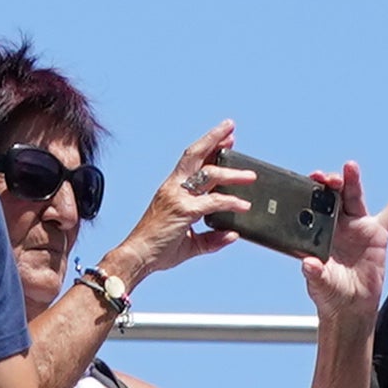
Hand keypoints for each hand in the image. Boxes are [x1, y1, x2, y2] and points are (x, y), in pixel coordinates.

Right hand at [114, 121, 260, 283]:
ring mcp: (178, 198)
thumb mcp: (190, 243)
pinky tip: (243, 205)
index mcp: (171, 189)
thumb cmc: (157, 249)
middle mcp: (173, 188)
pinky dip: (230, 202)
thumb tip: (233, 234)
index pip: (191, 160)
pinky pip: (213, 202)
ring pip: (208, 174)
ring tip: (251, 176)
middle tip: (232, 130)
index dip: (209, 146)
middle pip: (195, 154)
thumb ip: (212, 238)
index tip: (226, 138)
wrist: (137, 257)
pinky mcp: (183, 211)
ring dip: (232, 172)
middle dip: (214, 139)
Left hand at [299, 173, 387, 329]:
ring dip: (353, 181)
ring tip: (350, 167)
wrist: (350, 306)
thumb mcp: (320, 284)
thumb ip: (315, 274)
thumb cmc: (329, 293)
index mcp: (319, 232)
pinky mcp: (378, 235)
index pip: (313, 206)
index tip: (310, 183)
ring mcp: (358, 227)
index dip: (311, 192)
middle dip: (331, 183)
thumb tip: (308, 264)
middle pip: (334, 197)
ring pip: (355, 198)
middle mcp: (337, 224)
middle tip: (329, 176)